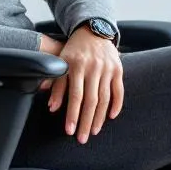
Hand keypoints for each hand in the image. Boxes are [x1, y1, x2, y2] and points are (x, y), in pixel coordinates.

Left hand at [46, 26, 122, 143]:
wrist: (92, 30)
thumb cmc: (73, 50)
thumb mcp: (60, 62)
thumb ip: (56, 84)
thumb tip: (51, 107)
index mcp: (76, 65)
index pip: (75, 96)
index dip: (72, 115)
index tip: (69, 131)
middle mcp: (93, 67)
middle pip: (91, 101)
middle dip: (86, 122)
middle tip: (82, 138)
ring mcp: (107, 68)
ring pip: (105, 99)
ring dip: (99, 118)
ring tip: (94, 131)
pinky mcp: (118, 69)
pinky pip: (119, 91)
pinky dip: (116, 105)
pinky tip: (110, 117)